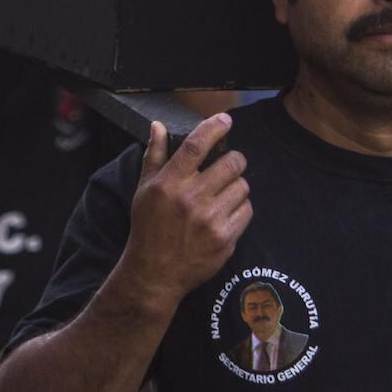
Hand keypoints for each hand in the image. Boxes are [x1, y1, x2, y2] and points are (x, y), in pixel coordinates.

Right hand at [123, 114, 251, 303]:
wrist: (155, 273)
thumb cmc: (149, 227)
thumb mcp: (144, 190)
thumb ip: (155, 155)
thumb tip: (158, 125)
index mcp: (169, 184)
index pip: (196, 145)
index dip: (214, 127)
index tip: (225, 119)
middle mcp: (191, 199)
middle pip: (231, 163)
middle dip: (234, 160)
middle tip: (228, 166)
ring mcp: (210, 220)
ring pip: (242, 186)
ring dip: (236, 186)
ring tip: (223, 194)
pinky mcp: (225, 239)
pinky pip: (247, 211)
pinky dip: (240, 208)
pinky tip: (226, 213)